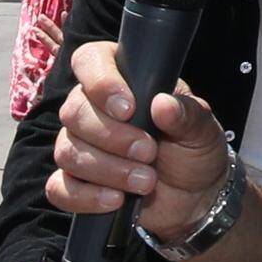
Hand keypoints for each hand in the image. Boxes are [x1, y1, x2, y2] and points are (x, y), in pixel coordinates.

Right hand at [49, 39, 233, 226]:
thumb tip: (162, 104)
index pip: (90, 61)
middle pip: (73, 112)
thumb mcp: (202, 130)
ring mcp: (80, 147)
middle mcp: (92, 109)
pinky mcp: (76, 183)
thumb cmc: (194, 152)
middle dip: (111, 136)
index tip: (128, 108)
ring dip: (107, 169)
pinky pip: (59, 189)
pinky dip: (85, 197)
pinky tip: (115, 200)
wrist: (194, 198)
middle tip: (149, 152)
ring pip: (67, 151)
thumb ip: (187, 114)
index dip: (100, 82)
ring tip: (146, 181)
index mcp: (122, 81)